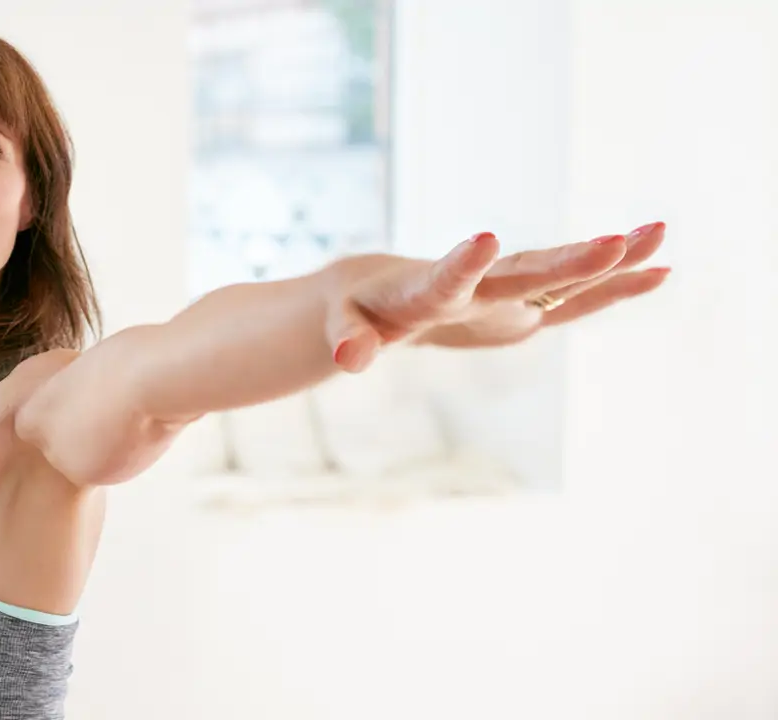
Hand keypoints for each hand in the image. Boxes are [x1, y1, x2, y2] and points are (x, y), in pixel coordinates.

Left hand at [326, 222, 669, 370]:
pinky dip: (611, 286)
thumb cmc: (360, 309)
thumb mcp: (344, 327)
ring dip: (608, 259)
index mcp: (427, 292)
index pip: (447, 278)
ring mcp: (504, 292)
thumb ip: (349, 338)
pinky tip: (660, 270)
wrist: (384, 288)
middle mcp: (476, 285)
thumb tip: (350, 359)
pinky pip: (572, 298)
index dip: (463, 264)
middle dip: (568, 261)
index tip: (483, 237)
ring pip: (560, 277)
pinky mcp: (523, 306)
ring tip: (659, 232)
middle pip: (524, 274)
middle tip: (616, 239)